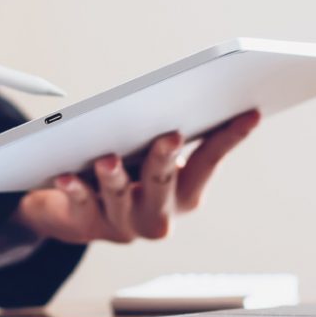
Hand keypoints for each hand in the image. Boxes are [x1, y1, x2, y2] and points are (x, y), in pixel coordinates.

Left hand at [13, 110, 260, 244]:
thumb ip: (171, 134)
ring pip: (119, 198)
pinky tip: (65, 175)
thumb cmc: (128, 173)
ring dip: (114, 178)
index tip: (250, 112)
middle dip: (165, 160)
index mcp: (184, 194)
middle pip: (163, 184)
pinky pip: (80, 206)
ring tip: (107, 160)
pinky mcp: (87, 225)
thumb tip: (191, 91)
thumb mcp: (153, 154)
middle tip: (170, 136)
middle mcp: (158, 214)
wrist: (80, 214)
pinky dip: (74, 189)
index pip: (209, 161)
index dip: (230, 138)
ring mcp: (123, 224)